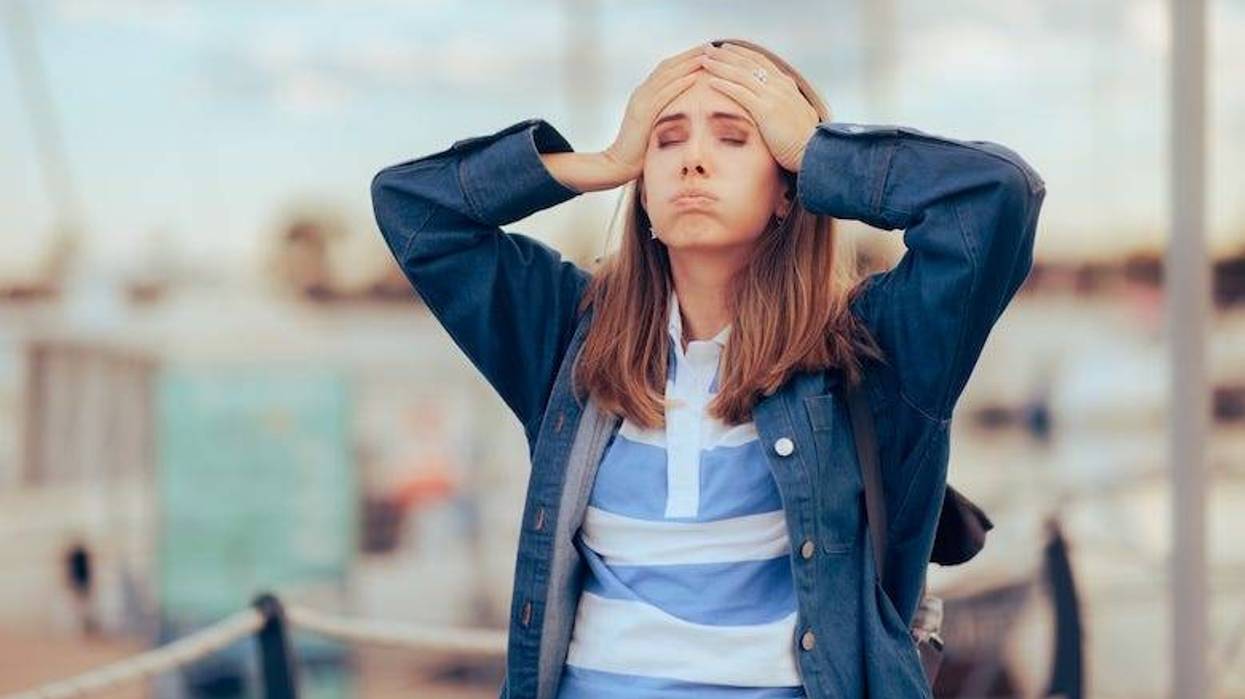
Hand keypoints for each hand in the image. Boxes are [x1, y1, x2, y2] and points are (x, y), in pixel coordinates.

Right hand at [602, 44, 705, 181]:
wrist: (618, 164)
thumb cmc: (641, 150)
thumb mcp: (657, 126)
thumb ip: (669, 113)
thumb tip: (692, 111)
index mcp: (645, 94)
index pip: (668, 69)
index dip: (687, 58)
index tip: (707, 52)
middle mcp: (642, 92)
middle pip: (668, 66)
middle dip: (690, 55)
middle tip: (711, 46)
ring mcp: (640, 101)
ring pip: (666, 76)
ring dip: (687, 64)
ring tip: (707, 56)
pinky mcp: (641, 113)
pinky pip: (662, 94)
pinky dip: (679, 84)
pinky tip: (694, 77)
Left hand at [697, 43, 820, 172]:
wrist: (816, 152)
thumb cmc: (806, 141)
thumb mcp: (798, 116)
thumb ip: (786, 105)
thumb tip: (777, 107)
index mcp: (787, 85)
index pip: (761, 62)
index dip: (743, 54)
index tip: (727, 49)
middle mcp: (780, 86)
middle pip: (748, 64)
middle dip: (727, 54)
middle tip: (709, 49)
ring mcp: (773, 96)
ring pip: (742, 75)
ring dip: (721, 65)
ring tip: (705, 61)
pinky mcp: (766, 110)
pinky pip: (741, 93)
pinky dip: (725, 85)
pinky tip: (711, 81)